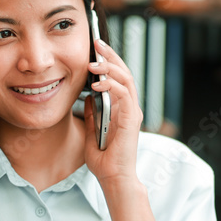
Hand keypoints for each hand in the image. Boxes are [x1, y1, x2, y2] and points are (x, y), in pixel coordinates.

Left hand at [83, 38, 143, 187]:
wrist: (113, 178)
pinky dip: (112, 85)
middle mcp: (130, 108)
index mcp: (122, 109)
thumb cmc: (104, 160)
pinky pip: (124, 95)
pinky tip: (97, 83)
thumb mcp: (92, 132)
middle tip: (96, 42)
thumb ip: (93, 114)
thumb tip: (87, 98)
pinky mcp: (132, 119)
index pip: (118, 78)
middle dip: (110, 55)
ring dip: (110, 67)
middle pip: (124, 73)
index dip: (108, 61)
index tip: (95, 48)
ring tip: (94, 61)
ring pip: (126, 80)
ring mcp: (133, 113)